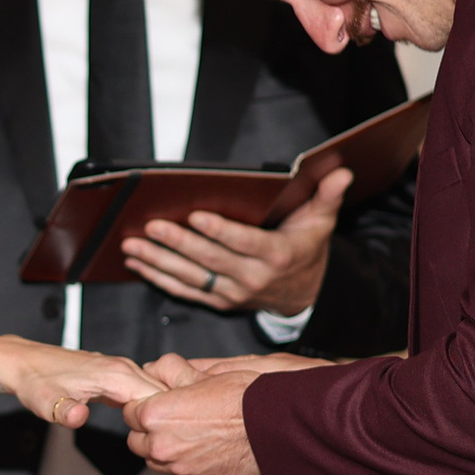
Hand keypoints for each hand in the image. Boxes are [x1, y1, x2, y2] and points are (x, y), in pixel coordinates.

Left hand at [0, 336, 162, 427]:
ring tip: (162, 435)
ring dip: (163, 411)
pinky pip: (143, 390)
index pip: (158, 398)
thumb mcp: (45, 402)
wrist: (23, 364)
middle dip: (170, 417)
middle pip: (164, 393)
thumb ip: (64, 411)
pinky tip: (148, 423)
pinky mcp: (116, 375)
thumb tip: (78, 417)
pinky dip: (150, 405)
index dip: (165, 421)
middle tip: (168, 442)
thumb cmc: (35, 382)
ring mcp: (121, 370)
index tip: (164, 441)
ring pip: (156, 391)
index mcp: (115, 374)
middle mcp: (123, 368)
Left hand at [121, 167, 351, 314]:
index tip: (195, 216)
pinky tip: (137, 262)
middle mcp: (253, 279)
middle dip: (177, 243)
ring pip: (191, 278)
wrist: (303, 294)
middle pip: (209, 261)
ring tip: (132, 244)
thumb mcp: (321, 221)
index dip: (219, 231)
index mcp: (277, 256)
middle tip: (149, 226)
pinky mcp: (218, 302)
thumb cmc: (306, 248)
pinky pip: (185, 291)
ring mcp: (233, 294)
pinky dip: (159, 278)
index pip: (244, 243)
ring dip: (158, 262)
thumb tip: (341, 172)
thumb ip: (327, 196)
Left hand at [124, 353, 296, 474]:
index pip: (129, 412)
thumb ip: (169, 370)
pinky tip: (201, 448)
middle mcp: (162, 445)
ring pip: (155, 460)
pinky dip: (183, 463)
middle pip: (136, 440)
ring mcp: (179, 467)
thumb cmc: (242, 398)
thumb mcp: (203, 374)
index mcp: (156, 414)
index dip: (143, 405)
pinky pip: (178, 473)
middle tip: (171, 419)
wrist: (274, 426)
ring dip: (163, 449)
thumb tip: (153, 367)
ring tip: (187, 434)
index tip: (157, 402)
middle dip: (148, 430)